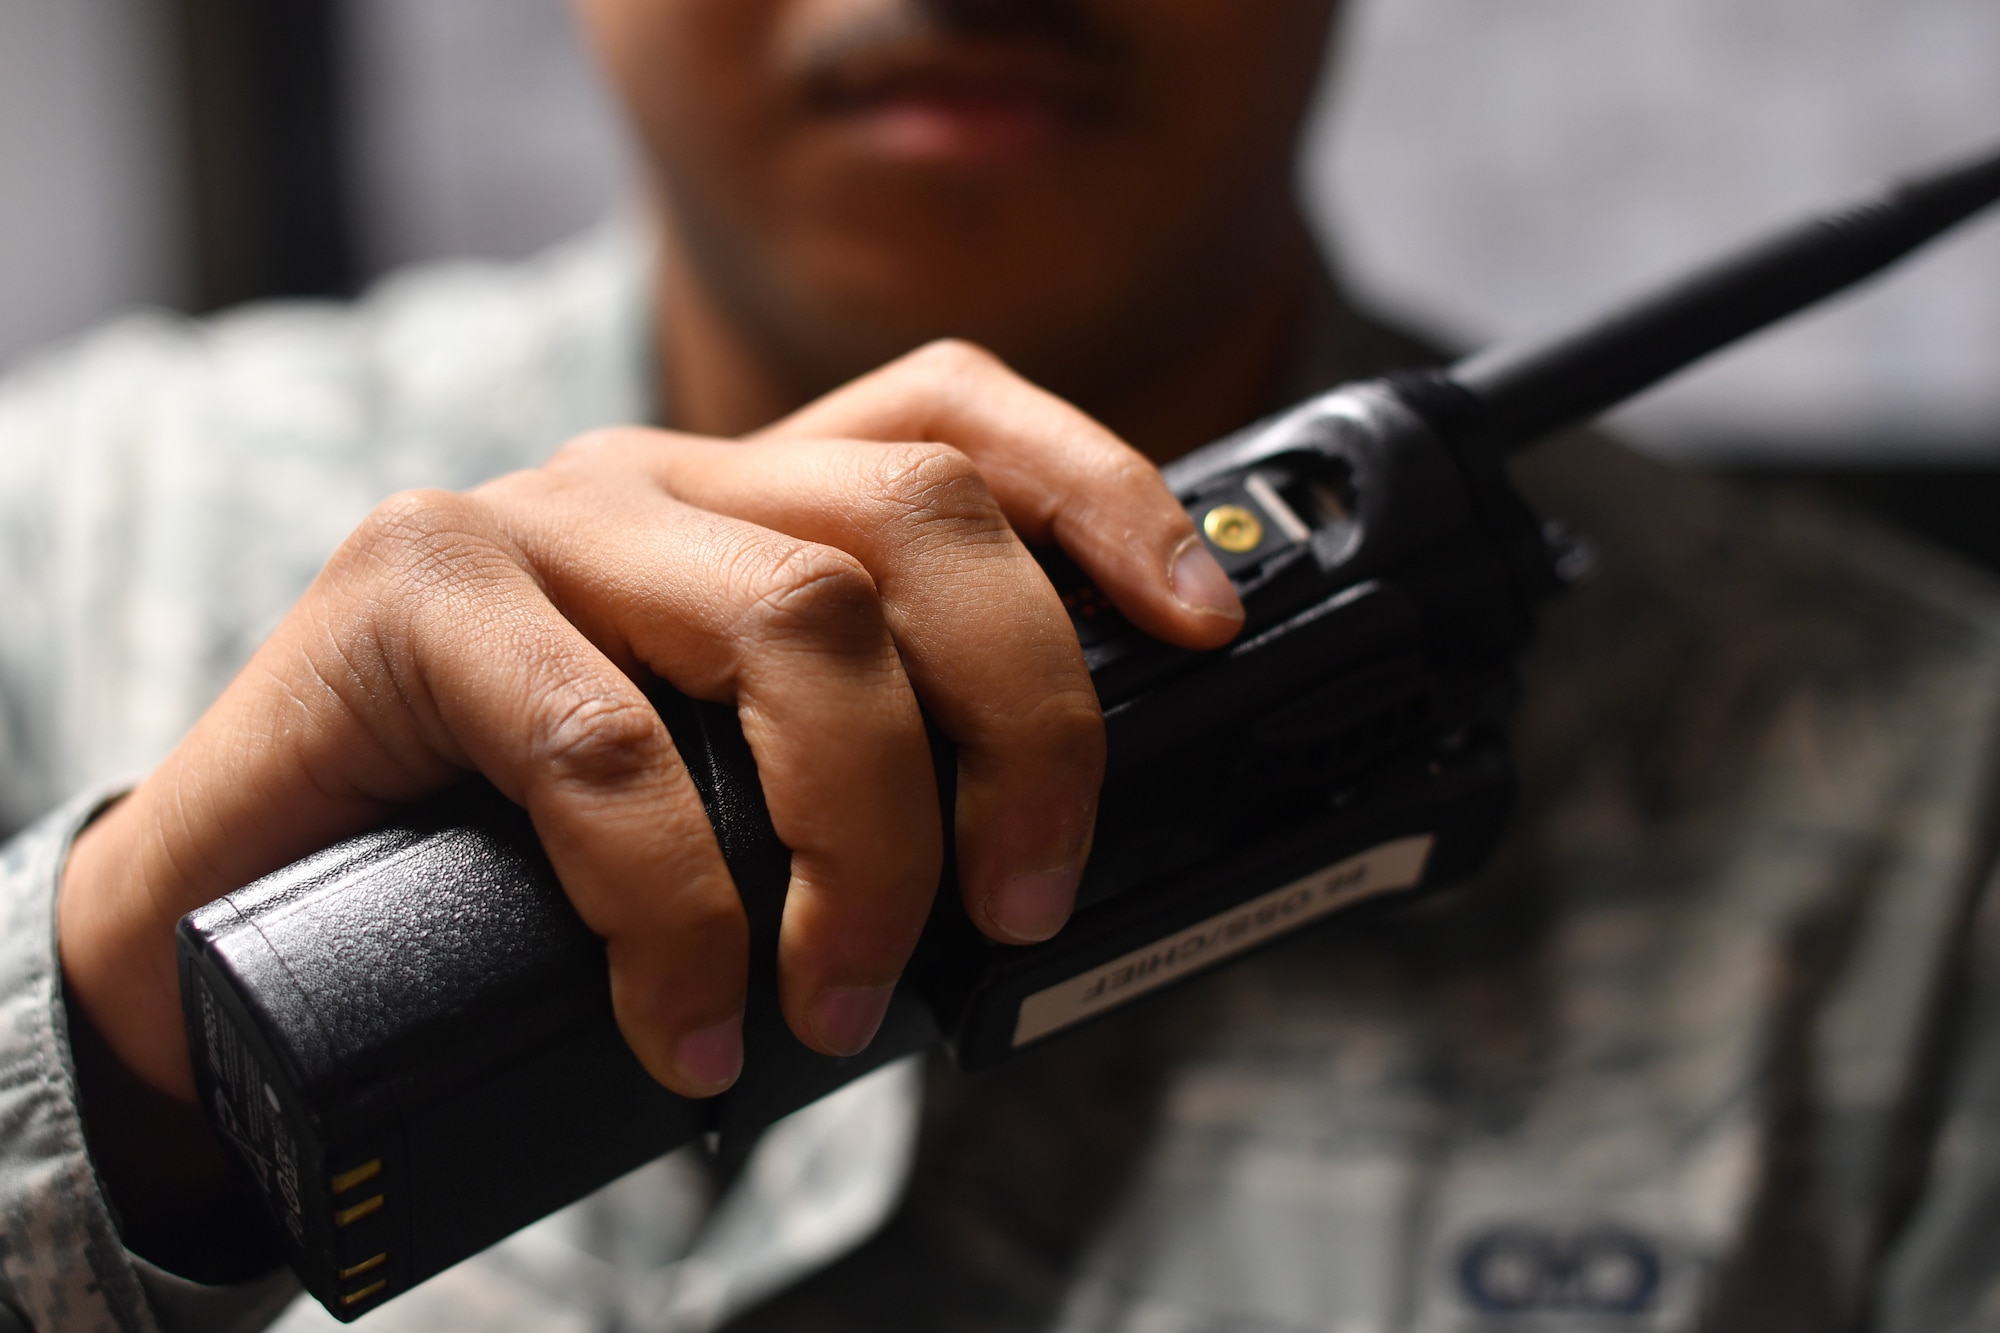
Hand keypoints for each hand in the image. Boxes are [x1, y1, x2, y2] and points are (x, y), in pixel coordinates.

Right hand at [59, 340, 1244, 1110]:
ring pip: (800, 623)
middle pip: (919, 522)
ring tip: (845, 998)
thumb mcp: (718, 795)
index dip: (1100, 494)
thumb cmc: (507, 856)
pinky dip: (684, 917)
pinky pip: (610, 751)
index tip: (1202, 623)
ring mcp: (530, 522)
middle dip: (1026, 725)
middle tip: (1023, 903)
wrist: (238, 900)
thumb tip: (1029, 879)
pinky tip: (693, 1030)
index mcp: (745, 504)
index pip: (952, 420)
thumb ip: (842, 782)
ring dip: (869, 839)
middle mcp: (654, 484)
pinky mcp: (409, 597)